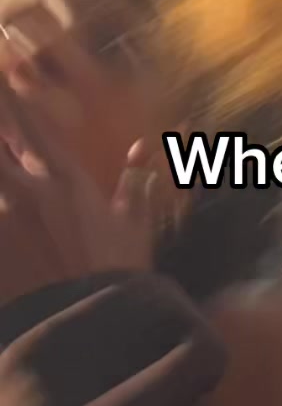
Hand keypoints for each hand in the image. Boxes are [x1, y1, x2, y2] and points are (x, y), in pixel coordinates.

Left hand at [0, 83, 157, 309]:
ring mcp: (3, 218)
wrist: (90, 331)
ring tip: (3, 182)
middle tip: (0, 127)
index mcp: (65, 180)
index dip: (11, 93)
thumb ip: (135, 186)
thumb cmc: (116, 278)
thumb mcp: (132, 228)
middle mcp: (28, 191)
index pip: (29, 121)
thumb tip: (143, 153)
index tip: (5, 74)